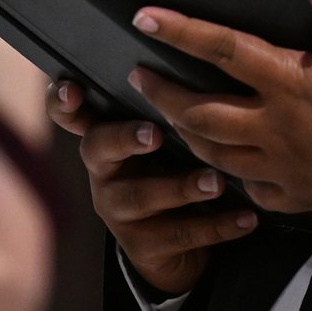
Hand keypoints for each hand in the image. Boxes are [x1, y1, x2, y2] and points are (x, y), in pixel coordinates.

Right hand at [54, 84, 256, 299]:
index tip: (72, 89)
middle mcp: (104, 173)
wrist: (176, 250)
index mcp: (108, 139)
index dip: (64, 103)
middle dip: (125, 138)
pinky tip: (247, 217)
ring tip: (217, 182)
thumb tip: (203, 60)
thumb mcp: (169, 141)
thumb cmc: (175, 172)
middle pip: (98, 149)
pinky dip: (217, 225)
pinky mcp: (141, 246)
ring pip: (141, 197)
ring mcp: (119, 212)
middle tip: (155, 134)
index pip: (74, 116)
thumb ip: (172, 110)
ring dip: (181, 187)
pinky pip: (179, 234)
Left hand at [128, 0, 311, 218]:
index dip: (181, 32)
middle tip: (139, 79)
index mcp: (293, 82)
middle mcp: (276, 126)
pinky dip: (231, 178)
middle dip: (163, 94)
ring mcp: (281, 166)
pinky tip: (226, 170)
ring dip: (185, 135)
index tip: (144, 18)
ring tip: (168, 119)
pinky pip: (249, 190)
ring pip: (214, 154)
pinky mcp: (295, 196)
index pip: (224, 50)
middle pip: (200, 112)